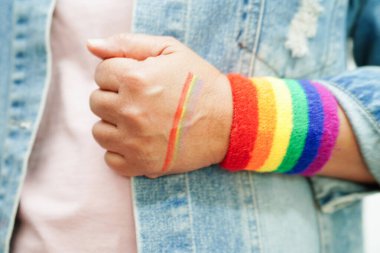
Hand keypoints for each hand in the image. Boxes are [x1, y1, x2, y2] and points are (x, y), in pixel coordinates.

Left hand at [87, 34, 232, 177]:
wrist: (230, 121)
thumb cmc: (200, 83)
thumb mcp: (170, 50)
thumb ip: (127, 43)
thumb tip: (91, 45)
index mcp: (135, 79)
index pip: (101, 73)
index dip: (119, 74)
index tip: (137, 80)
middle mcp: (130, 111)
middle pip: (96, 102)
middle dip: (115, 97)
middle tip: (141, 100)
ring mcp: (135, 142)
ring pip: (99, 131)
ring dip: (115, 125)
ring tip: (139, 121)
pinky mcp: (142, 165)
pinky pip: (110, 159)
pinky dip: (121, 150)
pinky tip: (139, 141)